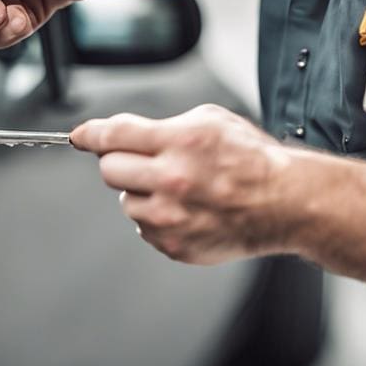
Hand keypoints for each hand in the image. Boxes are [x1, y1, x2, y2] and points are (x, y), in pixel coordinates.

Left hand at [70, 105, 295, 263]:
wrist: (286, 203)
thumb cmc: (251, 160)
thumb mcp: (209, 122)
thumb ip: (161, 125)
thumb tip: (116, 133)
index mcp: (181, 142)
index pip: (115, 135)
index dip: (91, 134)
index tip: (79, 136)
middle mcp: (172, 180)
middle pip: (109, 169)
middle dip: (121, 162)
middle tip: (144, 162)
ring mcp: (171, 217)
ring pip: (125, 201)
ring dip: (142, 193)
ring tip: (178, 189)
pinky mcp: (173, 244)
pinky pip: (143, 228)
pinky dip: (157, 218)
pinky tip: (187, 210)